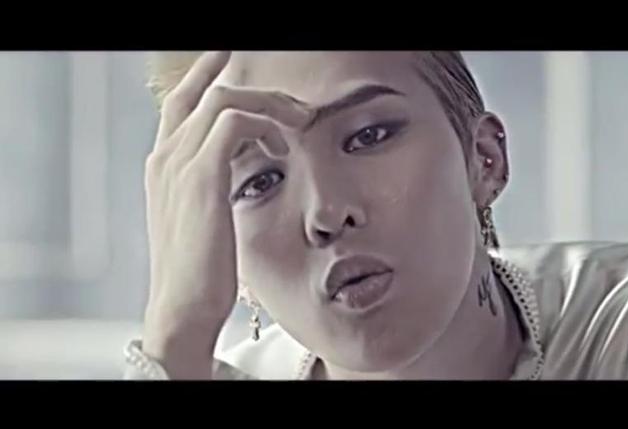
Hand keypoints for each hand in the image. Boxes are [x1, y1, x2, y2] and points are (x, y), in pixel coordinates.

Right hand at [141, 52, 309, 377]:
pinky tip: (284, 143)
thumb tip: (248, 165)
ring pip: (225, 99)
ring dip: (270, 103)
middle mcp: (166, 156)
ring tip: (299, 120)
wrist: (182, 310)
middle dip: (247, 79)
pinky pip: (234, 121)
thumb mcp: (206, 219)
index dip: (210, 76)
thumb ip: (217, 185)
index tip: (237, 61)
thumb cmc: (201, 272)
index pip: (183, 103)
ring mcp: (178, 164)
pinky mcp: (200, 178)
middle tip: (292, 97)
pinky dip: (265, 123)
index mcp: (165, 165)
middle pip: (204, 90)